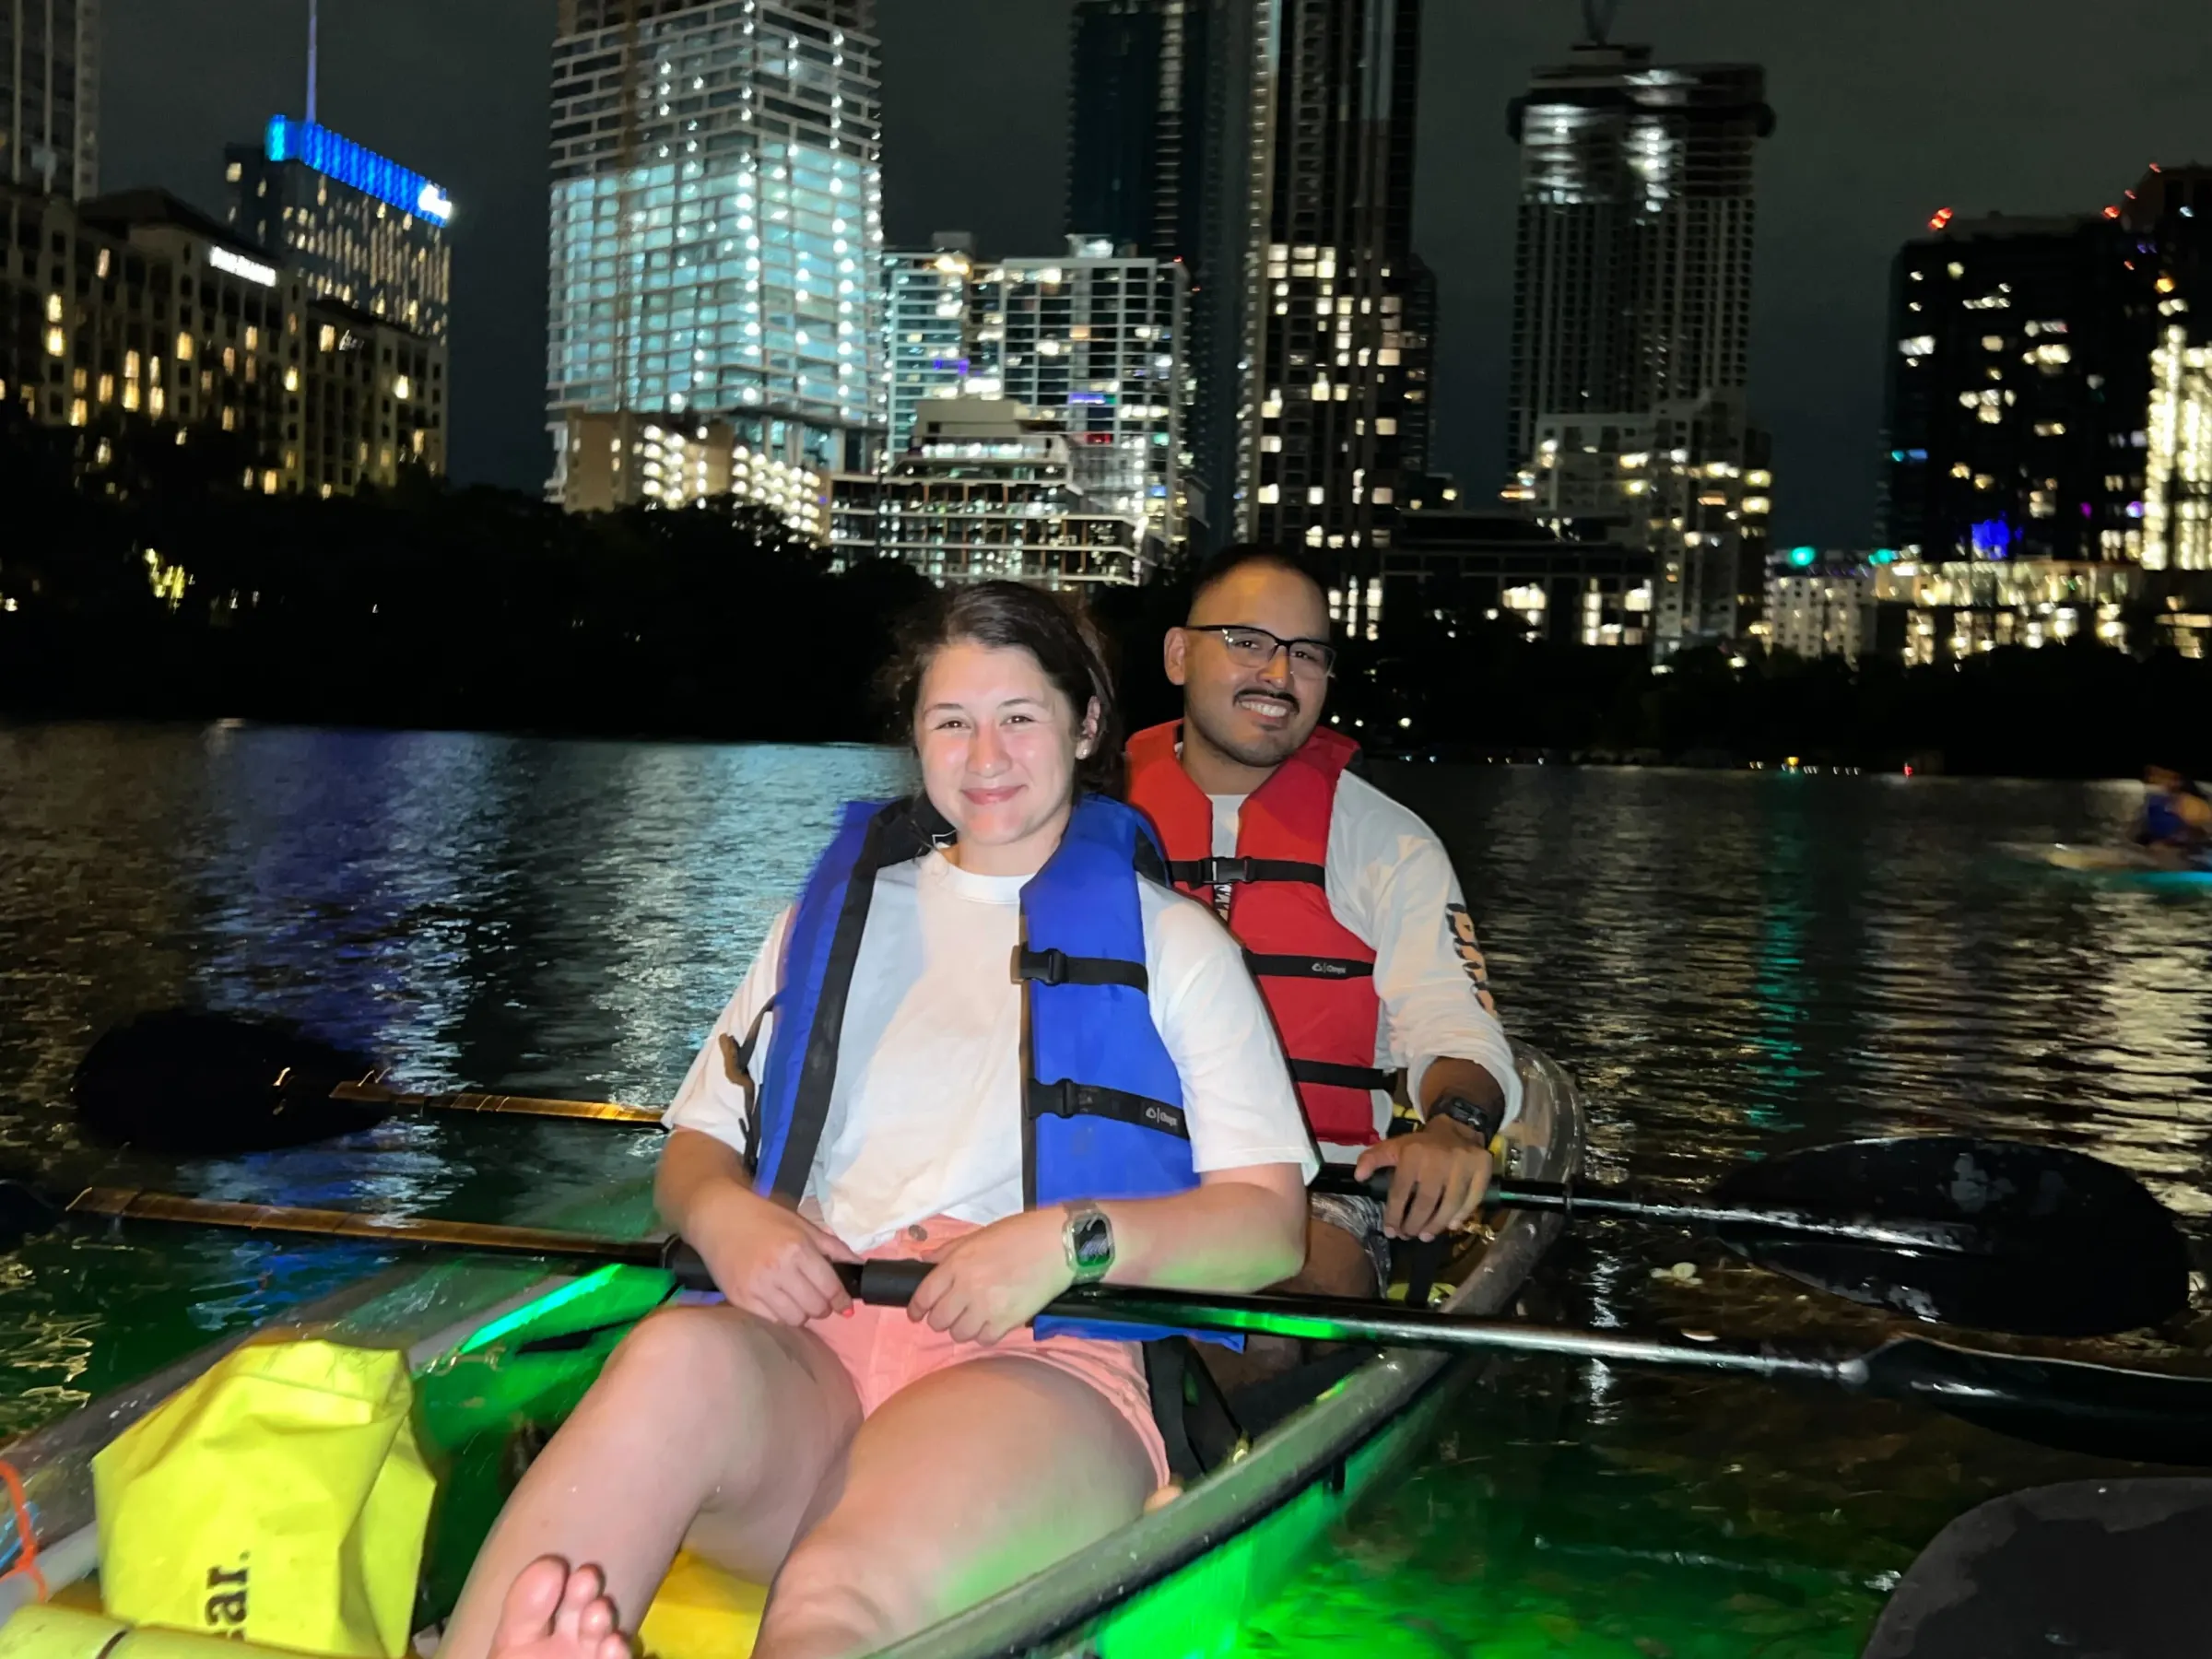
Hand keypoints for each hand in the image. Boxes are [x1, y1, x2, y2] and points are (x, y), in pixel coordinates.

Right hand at [686, 1182, 858, 1324]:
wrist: (718, 1218)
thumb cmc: (763, 1218)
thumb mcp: (803, 1226)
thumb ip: (833, 1247)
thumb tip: (859, 1266)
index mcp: (797, 1250)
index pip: (830, 1288)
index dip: (841, 1300)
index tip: (845, 1305)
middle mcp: (778, 1271)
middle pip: (815, 1308)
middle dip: (823, 1307)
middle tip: (820, 1299)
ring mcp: (757, 1288)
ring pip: (795, 1319)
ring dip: (803, 1313)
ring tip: (799, 1299)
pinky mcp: (740, 1299)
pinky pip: (772, 1320)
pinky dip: (781, 1315)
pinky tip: (779, 1301)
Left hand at [907, 1208, 1073, 1344]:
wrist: (1058, 1244)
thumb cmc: (1019, 1234)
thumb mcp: (979, 1235)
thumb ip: (949, 1251)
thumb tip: (923, 1260)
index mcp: (957, 1263)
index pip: (924, 1296)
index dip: (917, 1309)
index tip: (918, 1314)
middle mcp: (967, 1287)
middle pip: (939, 1320)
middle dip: (941, 1319)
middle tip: (952, 1314)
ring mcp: (987, 1307)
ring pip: (959, 1334)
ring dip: (963, 1328)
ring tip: (974, 1318)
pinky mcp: (1007, 1322)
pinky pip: (984, 1340)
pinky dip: (985, 1334)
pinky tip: (992, 1323)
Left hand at [1353, 1118, 1492, 1241]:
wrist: (1456, 1128)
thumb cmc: (1421, 1145)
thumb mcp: (1393, 1146)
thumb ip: (1372, 1159)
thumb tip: (1358, 1176)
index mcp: (1413, 1154)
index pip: (1400, 1191)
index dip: (1393, 1215)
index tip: (1390, 1231)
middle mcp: (1438, 1159)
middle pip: (1426, 1202)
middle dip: (1414, 1224)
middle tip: (1409, 1235)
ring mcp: (1463, 1163)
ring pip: (1450, 1204)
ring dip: (1437, 1225)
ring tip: (1425, 1235)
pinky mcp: (1482, 1167)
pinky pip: (1473, 1198)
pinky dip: (1463, 1215)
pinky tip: (1451, 1225)